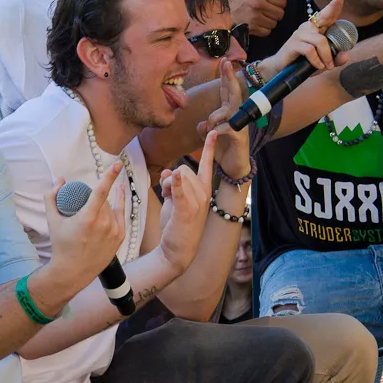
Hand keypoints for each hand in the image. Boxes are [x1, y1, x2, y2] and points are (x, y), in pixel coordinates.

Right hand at [45, 162, 125, 284]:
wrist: (73, 271)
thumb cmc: (61, 245)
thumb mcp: (52, 221)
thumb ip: (52, 197)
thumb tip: (60, 180)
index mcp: (88, 218)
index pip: (101, 191)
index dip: (109, 176)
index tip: (117, 164)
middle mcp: (104, 224)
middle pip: (102, 200)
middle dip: (94, 199)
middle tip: (83, 208)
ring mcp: (114, 231)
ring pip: (111, 208)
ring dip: (103, 205)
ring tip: (93, 209)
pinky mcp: (119, 237)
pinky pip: (121, 216)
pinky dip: (118, 206)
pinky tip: (119, 196)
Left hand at [157, 132, 214, 271]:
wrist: (177, 250)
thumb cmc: (177, 224)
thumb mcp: (175, 200)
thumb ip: (174, 184)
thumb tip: (170, 171)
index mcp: (203, 191)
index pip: (207, 165)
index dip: (209, 148)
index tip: (214, 132)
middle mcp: (203, 194)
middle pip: (185, 169)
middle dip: (172, 177)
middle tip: (168, 194)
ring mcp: (197, 202)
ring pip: (179, 176)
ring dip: (167, 184)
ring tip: (168, 200)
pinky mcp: (186, 210)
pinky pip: (180, 191)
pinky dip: (176, 183)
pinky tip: (174, 176)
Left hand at [196, 59, 250, 178]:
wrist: (233, 168)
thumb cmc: (223, 149)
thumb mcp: (208, 136)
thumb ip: (204, 127)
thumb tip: (201, 124)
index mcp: (229, 113)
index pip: (227, 91)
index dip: (226, 76)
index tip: (224, 60)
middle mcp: (237, 116)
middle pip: (233, 92)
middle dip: (229, 77)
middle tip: (227, 62)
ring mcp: (240, 125)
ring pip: (225, 111)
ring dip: (213, 118)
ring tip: (210, 130)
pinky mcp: (240, 136)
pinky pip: (226, 127)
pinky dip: (217, 131)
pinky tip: (215, 137)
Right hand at [227, 0, 285, 36]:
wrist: (222, 6)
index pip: (282, 1)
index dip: (281, 3)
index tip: (277, 3)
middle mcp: (259, 4)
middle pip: (280, 13)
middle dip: (277, 13)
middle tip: (271, 12)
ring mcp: (255, 17)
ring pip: (274, 23)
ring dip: (270, 21)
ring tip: (263, 18)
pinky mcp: (251, 28)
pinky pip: (266, 31)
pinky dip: (264, 29)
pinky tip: (259, 24)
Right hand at [257, 0, 345, 81]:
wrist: (281, 70)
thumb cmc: (302, 64)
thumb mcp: (323, 63)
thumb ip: (335, 59)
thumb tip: (345, 55)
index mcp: (315, 29)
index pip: (326, 16)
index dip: (333, 6)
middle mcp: (308, 28)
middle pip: (324, 18)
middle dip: (332, 8)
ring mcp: (300, 34)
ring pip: (320, 41)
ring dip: (327, 56)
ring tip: (327, 66)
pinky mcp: (293, 44)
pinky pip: (310, 50)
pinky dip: (316, 60)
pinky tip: (318, 66)